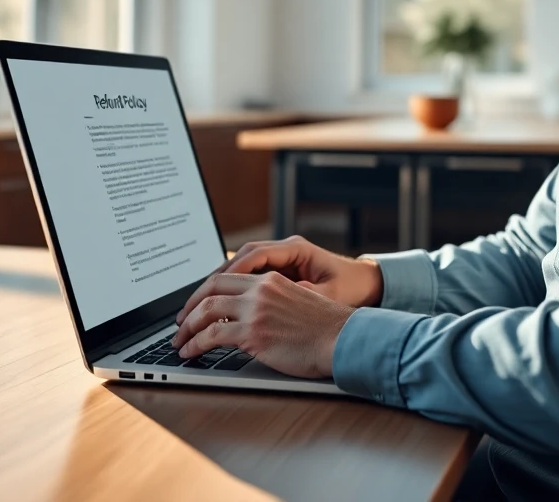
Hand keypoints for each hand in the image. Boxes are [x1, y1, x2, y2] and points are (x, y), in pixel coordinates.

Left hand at [171, 271, 354, 378]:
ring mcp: (255, 310)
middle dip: (189, 307)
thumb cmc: (326, 330)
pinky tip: (190, 353)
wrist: (342, 339)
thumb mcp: (298, 303)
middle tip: (180, 323)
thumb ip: (273, 303)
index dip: (205, 291)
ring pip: (206, 312)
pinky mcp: (253, 333)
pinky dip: (195, 345)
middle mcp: (260, 290)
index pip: (227, 277)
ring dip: (187, 328)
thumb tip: (252, 318)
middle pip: (211, 289)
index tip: (196, 306)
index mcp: (271, 280)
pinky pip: (211, 336)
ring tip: (179, 343)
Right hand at [190, 235, 383, 308]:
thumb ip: (306, 295)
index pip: (254, 255)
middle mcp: (284, 250)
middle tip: (190, 305)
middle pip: (238, 259)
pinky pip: (246, 278)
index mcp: (295, 249)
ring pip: (238, 268)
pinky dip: (229, 291)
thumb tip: (280, 300)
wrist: (368, 283)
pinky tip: (214, 309)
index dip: (231, 273)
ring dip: (216, 287)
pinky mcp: (278, 273)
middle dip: (212, 282)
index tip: (212, 292)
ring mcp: (280, 259)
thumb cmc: (352, 288)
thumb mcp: (330, 294)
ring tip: (193, 309)